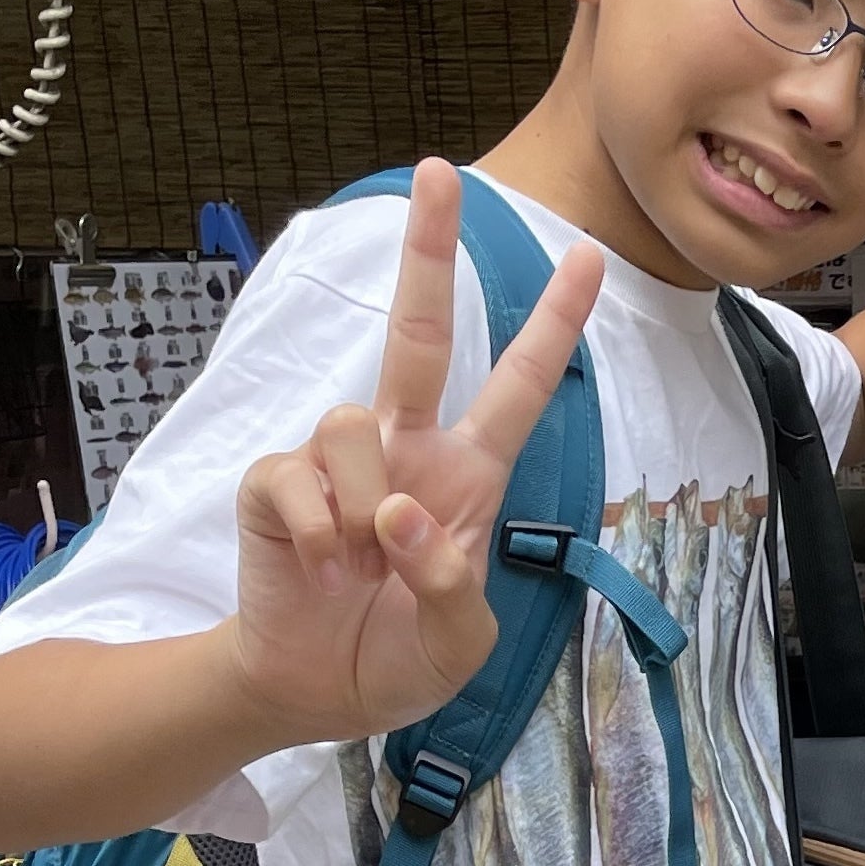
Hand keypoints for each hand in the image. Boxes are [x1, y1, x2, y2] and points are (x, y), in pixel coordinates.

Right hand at [229, 156, 603, 743]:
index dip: (553, 326)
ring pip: (351, 422)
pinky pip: (297, 477)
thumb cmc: (399, 658)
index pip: (519, 388)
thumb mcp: (459, 646)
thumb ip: (450, 588)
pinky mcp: (277, 484)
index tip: (587, 258)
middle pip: (416, 334)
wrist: (317, 692)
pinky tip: (319, 567)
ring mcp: (338, 462)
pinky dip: (315, 532)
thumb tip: (399, 515)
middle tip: (439, 173)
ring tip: (361, 568)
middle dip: (427, 251)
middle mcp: (406, 451)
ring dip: (365, 506)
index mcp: (467, 478)